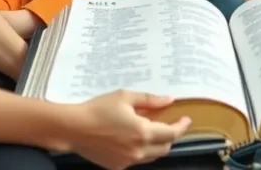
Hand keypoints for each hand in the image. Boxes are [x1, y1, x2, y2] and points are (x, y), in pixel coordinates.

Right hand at [71, 90, 190, 169]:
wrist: (74, 128)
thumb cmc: (98, 109)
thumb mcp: (125, 97)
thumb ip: (150, 100)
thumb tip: (169, 100)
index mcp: (143, 132)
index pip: (172, 134)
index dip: (181, 127)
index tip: (186, 119)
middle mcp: (138, 150)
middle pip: (165, 148)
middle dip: (170, 136)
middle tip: (169, 124)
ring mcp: (128, 161)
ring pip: (152, 156)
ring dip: (157, 145)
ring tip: (152, 131)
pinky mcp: (117, 166)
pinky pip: (137, 160)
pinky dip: (141, 151)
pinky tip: (133, 140)